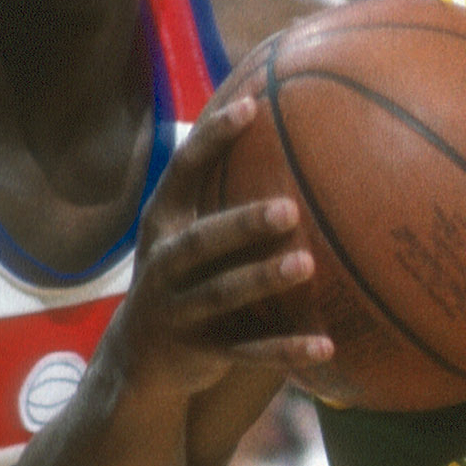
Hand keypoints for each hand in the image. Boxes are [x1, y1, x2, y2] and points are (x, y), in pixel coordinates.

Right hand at [107, 95, 335, 400]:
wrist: (138, 360)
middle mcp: (164, 264)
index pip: (182, 171)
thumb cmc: (182, 276)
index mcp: (164, 224)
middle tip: (290, 209)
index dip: (212, 138)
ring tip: (307, 265)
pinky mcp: (200, 352)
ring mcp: (178, 311)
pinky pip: (248, 352)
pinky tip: (326, 347)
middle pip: (201, 241)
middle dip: (242, 224)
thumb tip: (273, 115)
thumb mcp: (185, 232)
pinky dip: (286, 351)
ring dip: (263, 279)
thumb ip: (219, 189)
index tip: (251, 105)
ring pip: (222, 294)